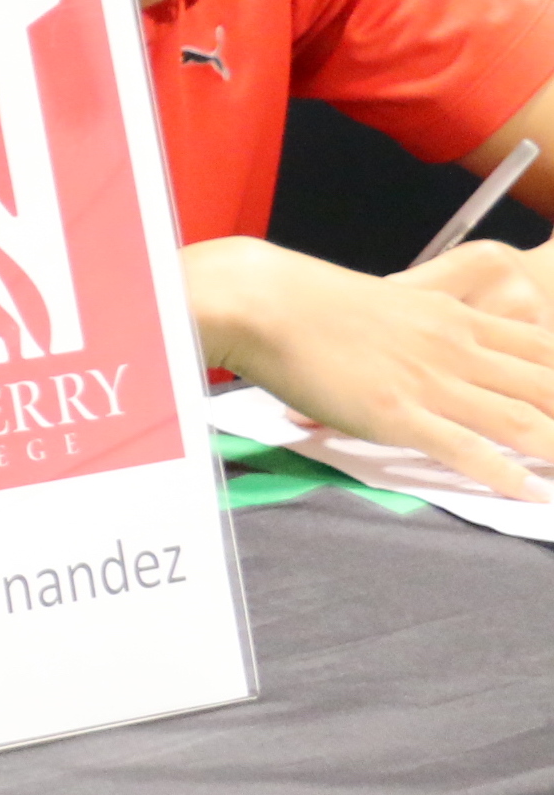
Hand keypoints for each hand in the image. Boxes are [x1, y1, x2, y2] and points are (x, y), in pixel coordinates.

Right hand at [190, 236, 553, 499]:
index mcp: (454, 319)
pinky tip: (530, 493)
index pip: (539, 347)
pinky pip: (463, 448)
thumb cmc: (309, 303)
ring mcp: (429, 382)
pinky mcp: (396, 413)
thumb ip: (416, 329)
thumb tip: (419, 351)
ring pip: (519, 418)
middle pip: (543, 384)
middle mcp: (455, 348)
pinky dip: (503, 474)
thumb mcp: (384, 306)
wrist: (268, 300)